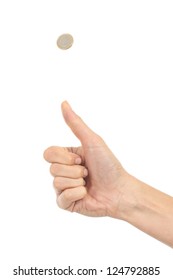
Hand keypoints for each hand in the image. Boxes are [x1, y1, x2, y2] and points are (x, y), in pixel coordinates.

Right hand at [44, 101, 130, 217]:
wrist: (119, 190)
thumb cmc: (108, 165)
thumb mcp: (91, 141)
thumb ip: (76, 123)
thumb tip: (64, 103)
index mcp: (67, 157)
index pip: (48, 154)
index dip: (64, 157)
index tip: (82, 159)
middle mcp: (64, 171)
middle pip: (52, 169)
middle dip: (74, 170)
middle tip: (87, 172)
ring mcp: (64, 188)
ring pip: (56, 183)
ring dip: (76, 182)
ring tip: (87, 183)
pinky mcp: (67, 203)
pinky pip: (61, 198)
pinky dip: (76, 194)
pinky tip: (85, 194)